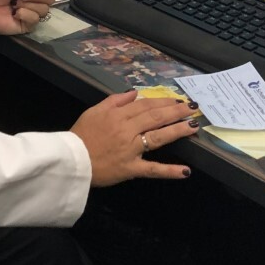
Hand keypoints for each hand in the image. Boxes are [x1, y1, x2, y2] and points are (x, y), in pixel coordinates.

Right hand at [71, 90, 198, 186]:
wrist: (71, 161)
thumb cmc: (81, 134)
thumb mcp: (94, 111)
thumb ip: (114, 100)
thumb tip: (134, 92)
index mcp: (118, 115)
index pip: (145, 105)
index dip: (163, 101)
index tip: (177, 100)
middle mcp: (127, 130)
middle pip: (155, 118)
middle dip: (176, 112)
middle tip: (192, 108)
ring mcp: (131, 150)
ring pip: (158, 138)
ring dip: (178, 131)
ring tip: (193, 126)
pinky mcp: (131, 168)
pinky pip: (152, 169)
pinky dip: (169, 171)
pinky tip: (186, 171)